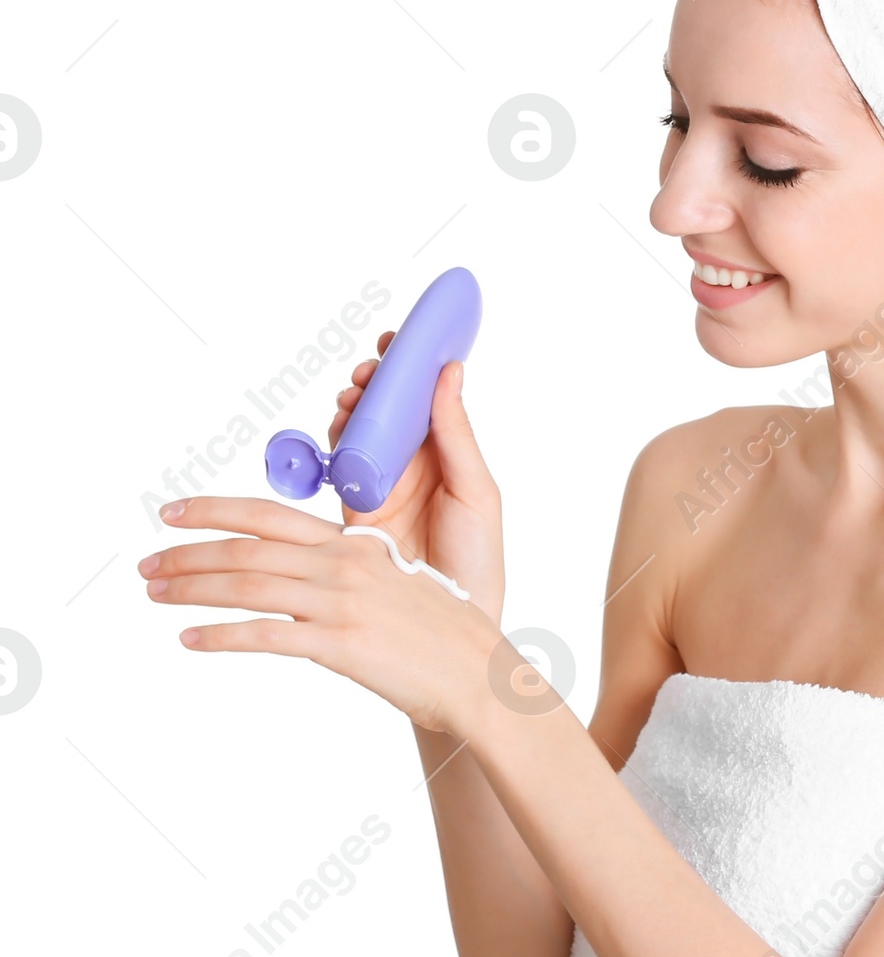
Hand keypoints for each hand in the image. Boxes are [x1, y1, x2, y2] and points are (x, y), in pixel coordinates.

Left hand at [138, 496, 504, 732]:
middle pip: (248, 548)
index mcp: (357, 544)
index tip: (174, 511)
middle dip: (188, 551)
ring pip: (248, 585)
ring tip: (155, 594)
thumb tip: (303, 578)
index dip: (216, 510)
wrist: (475, 672)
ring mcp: (340, 603)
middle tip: (147, 561)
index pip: (270, 515)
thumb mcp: (397, 583)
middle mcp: (343, 565)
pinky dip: (221, 636)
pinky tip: (190, 640)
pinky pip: (265, 636)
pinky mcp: (339, 645)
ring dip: (191, 589)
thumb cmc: (441, 633)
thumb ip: (349, 571)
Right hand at [331, 334, 505, 627]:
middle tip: (368, 371)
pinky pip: (336, 465)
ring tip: (352, 398)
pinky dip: (331, 442)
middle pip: (385, 407)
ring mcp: (380, 482)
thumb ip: (457, 433)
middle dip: (373, 382)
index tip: (397, 337)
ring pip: (358, 431)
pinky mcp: (352, 508)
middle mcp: (412, 463)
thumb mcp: (476, 490)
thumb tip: (451, 370)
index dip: (409, 364)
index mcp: (447, 453)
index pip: (425, 396)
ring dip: (351, 407)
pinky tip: (337, 429)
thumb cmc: (477, 559)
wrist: (452, 619)